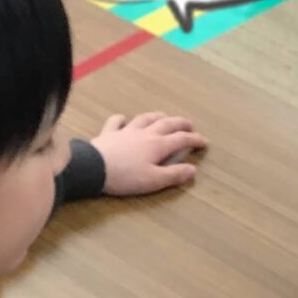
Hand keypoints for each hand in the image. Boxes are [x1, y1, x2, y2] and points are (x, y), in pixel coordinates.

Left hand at [90, 112, 206, 196]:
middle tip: (190, 125)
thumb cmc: (126, 177)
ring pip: (145, 119)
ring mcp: (126, 131)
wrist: (93, 168)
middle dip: (181, 123)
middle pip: (167, 124)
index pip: (181, 139)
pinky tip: (124, 120)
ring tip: (164, 117)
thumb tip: (193, 170)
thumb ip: (174, 174)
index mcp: (158, 145)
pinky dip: (122, 119)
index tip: (204, 142)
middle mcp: (145, 134)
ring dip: (157, 116)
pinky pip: (116, 122)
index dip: (195, 140)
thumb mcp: (154, 181)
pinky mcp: (109, 133)